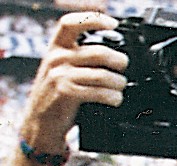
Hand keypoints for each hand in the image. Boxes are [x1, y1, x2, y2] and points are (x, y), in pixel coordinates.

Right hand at [20, 11, 125, 152]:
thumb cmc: (58, 94)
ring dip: (119, 84)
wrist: (41, 121)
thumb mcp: (63, 68)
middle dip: (119, 62)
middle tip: (123, 69)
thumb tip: (116, 55)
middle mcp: (57, 58)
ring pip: (103, 75)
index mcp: (57, 47)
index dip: (93, 20)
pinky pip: (100, 92)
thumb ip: (81, 57)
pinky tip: (115, 99)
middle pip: (99, 52)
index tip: (113, 24)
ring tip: (120, 88)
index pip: (71, 23)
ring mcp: (60, 75)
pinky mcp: (66, 93)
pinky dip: (114, 97)